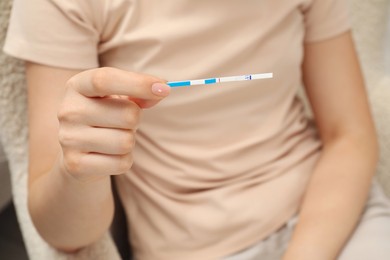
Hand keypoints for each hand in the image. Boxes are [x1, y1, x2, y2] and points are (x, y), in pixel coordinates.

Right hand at [57, 67, 169, 181]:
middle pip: (127, 114)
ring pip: (126, 142)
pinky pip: (121, 163)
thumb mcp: (118, 96)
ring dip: (129, 141)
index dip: (138, 83)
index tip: (165, 89)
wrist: (78, 151)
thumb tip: (162, 90)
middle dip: (135, 120)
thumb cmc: (105, 116)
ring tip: (114, 138)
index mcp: (77, 86)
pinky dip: (124, 160)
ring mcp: (69, 138)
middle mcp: (68, 110)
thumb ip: (140, 91)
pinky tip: (109, 155)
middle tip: (122, 123)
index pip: (104, 80)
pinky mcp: (75, 164)